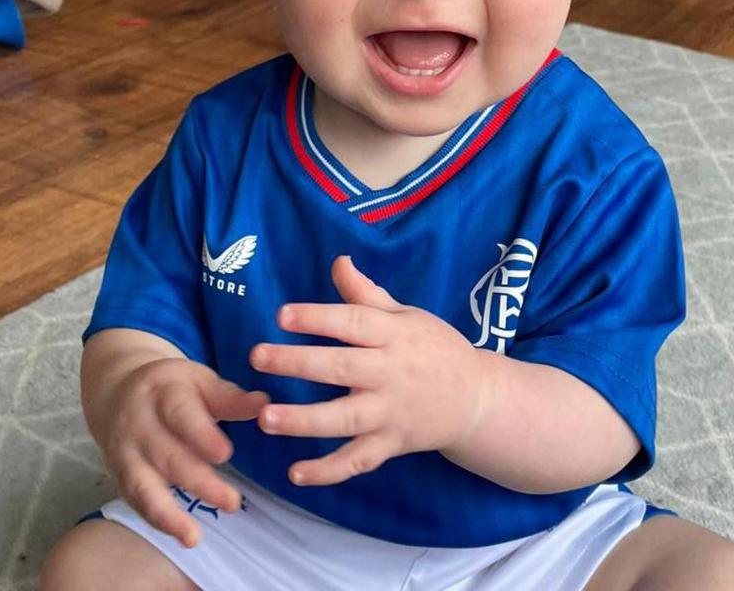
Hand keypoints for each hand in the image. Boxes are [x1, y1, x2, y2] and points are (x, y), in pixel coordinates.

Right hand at [104, 358, 268, 546]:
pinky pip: (136, 501)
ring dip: (168, 513)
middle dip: (198, 482)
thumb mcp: (199, 381)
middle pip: (167, 456)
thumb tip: (264, 404)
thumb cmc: (172, 387)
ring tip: (193, 537)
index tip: (225, 454)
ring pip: (144, 485)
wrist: (118, 391)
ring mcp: (125, 452)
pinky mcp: (120, 476)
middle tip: (232, 502)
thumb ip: (229, 397)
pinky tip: (181, 535)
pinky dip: (157, 520)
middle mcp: (139, 424)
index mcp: (163, 392)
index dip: (201, 435)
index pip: (180, 414)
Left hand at [249, 255, 489, 486]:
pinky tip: (295, 473)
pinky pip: (358, 461)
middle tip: (258, 357)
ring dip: (304, 421)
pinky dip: (328, 471)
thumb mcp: (406, 315)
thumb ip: (367, 293)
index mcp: (394, 334)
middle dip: (298, 363)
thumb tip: (338, 260)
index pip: (353, 323)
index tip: (282, 315)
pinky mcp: (392, 445)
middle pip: (341, 368)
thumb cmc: (433, 348)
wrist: (476, 398)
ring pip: (345, 419)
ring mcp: (390, 413)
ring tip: (265, 418)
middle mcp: (391, 373)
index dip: (317, 318)